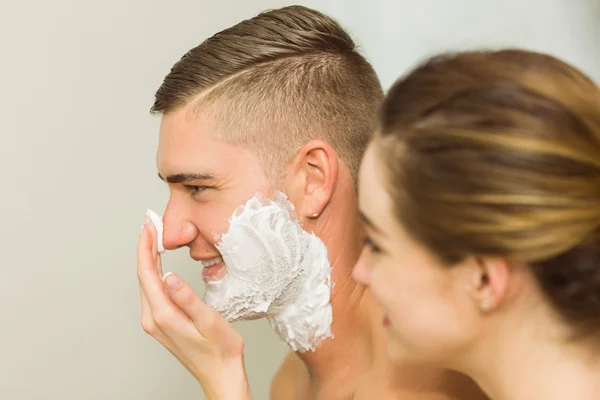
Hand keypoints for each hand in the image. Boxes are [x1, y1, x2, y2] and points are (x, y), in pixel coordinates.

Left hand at [137, 218, 251, 398]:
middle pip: (143, 276)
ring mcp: (156, 323)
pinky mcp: (162, 324)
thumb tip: (169, 277)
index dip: (146, 247)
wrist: (221, 374)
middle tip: (150, 224)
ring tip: (154, 237)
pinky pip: (153, 293)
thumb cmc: (221, 350)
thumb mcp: (209, 321)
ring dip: (149, 259)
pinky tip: (160, 265)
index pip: (147, 274)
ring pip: (147, 284)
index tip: (148, 226)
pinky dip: (154, 273)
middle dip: (145, 248)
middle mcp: (154, 319)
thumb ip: (188, 299)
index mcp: (163, 315)